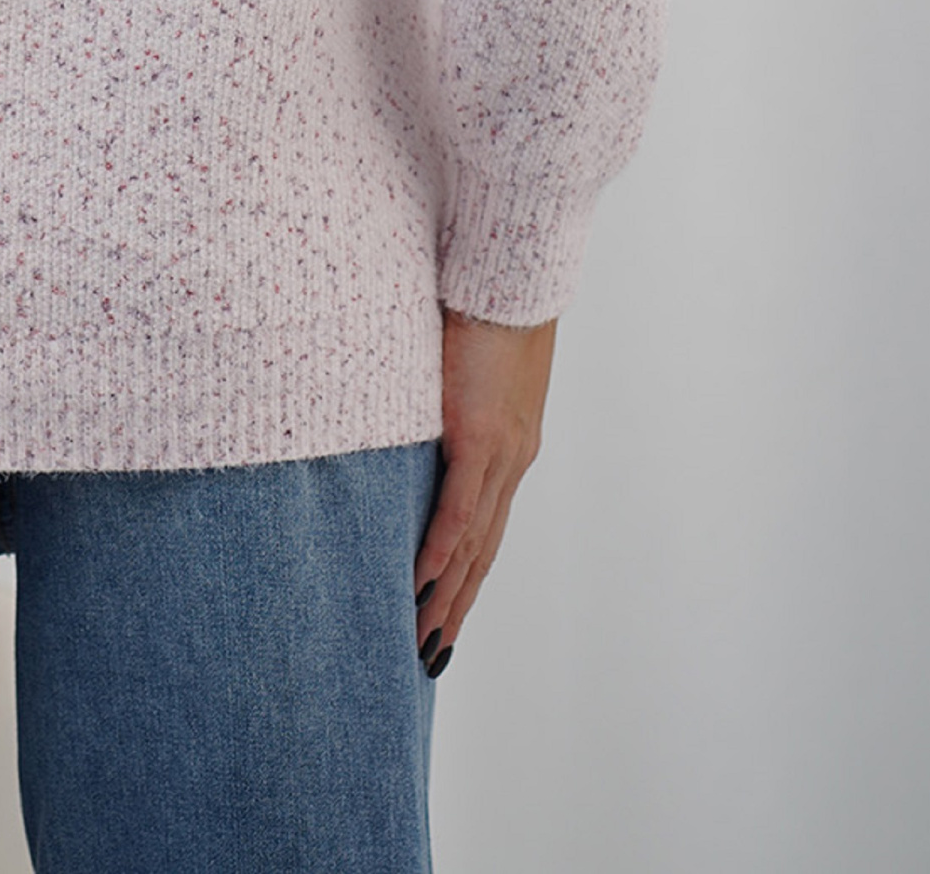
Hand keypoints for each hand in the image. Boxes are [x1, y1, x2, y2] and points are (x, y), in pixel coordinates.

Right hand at [411, 304, 556, 671]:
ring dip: (447, 594)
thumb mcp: (466, 367)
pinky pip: (459, 508)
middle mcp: (512, 461)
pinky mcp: (480, 435)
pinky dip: (440, 550)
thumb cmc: (485, 306)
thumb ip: (450, 400)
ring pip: (473, 543)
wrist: (510, 277)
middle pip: (483, 552)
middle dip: (457, 605)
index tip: (445, 613)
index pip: (488, 529)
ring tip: (422, 636)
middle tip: (429, 653)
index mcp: (511, 448)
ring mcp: (500, 452)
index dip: (467, 576)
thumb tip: (416, 412)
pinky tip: (421, 582)